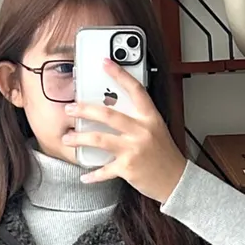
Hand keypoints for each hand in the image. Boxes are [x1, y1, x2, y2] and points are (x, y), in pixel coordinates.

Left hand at [64, 60, 185, 201]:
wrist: (176, 181)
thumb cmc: (164, 155)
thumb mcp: (156, 130)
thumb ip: (137, 119)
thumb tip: (111, 110)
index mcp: (150, 118)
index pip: (135, 90)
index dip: (120, 74)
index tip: (105, 63)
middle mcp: (141, 131)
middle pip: (108, 115)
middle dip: (84, 110)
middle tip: (70, 109)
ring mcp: (133, 150)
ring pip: (100, 140)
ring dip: (80, 138)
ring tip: (68, 138)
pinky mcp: (128, 168)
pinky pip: (104, 170)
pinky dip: (93, 174)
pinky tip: (84, 175)